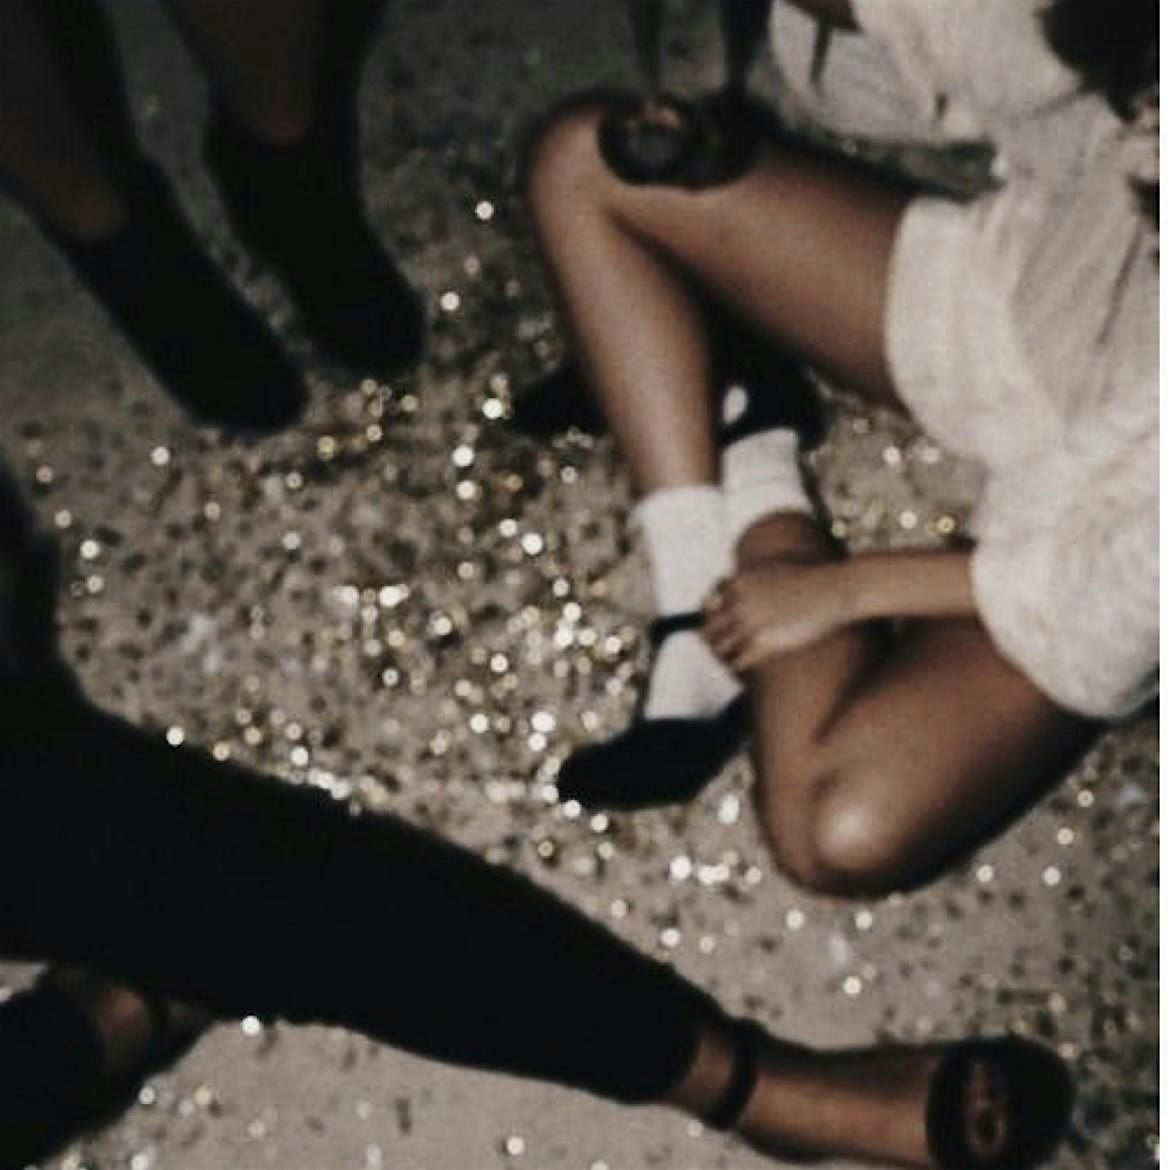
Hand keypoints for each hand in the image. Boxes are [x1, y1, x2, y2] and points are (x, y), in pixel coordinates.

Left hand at [702, 559, 852, 671]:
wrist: (832, 591)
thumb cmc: (810, 579)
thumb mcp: (773, 567)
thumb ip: (752, 576)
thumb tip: (739, 583)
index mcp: (738, 583)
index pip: (709, 606)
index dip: (714, 620)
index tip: (721, 630)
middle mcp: (737, 603)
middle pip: (708, 629)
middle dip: (714, 641)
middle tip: (723, 651)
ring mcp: (748, 624)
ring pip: (718, 649)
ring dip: (724, 658)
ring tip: (733, 664)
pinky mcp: (761, 644)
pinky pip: (736, 664)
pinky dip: (737, 670)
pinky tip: (746, 672)